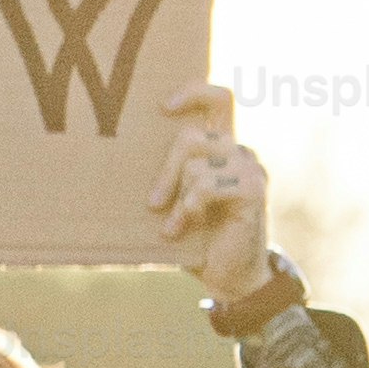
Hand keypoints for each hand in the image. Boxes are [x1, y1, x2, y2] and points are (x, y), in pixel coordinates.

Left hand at [147, 83, 273, 301]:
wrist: (229, 276)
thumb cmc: (195, 237)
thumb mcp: (176, 200)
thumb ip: (166, 174)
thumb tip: (115, 154)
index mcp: (222, 147)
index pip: (218, 98)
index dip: (194, 91)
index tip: (163, 107)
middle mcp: (239, 152)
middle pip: (193, 135)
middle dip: (165, 170)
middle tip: (153, 203)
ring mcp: (250, 169)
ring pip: (196, 162)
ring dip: (177, 196)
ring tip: (172, 225)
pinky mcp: (253, 189)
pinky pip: (206, 184)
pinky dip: (188, 208)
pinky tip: (181, 228)